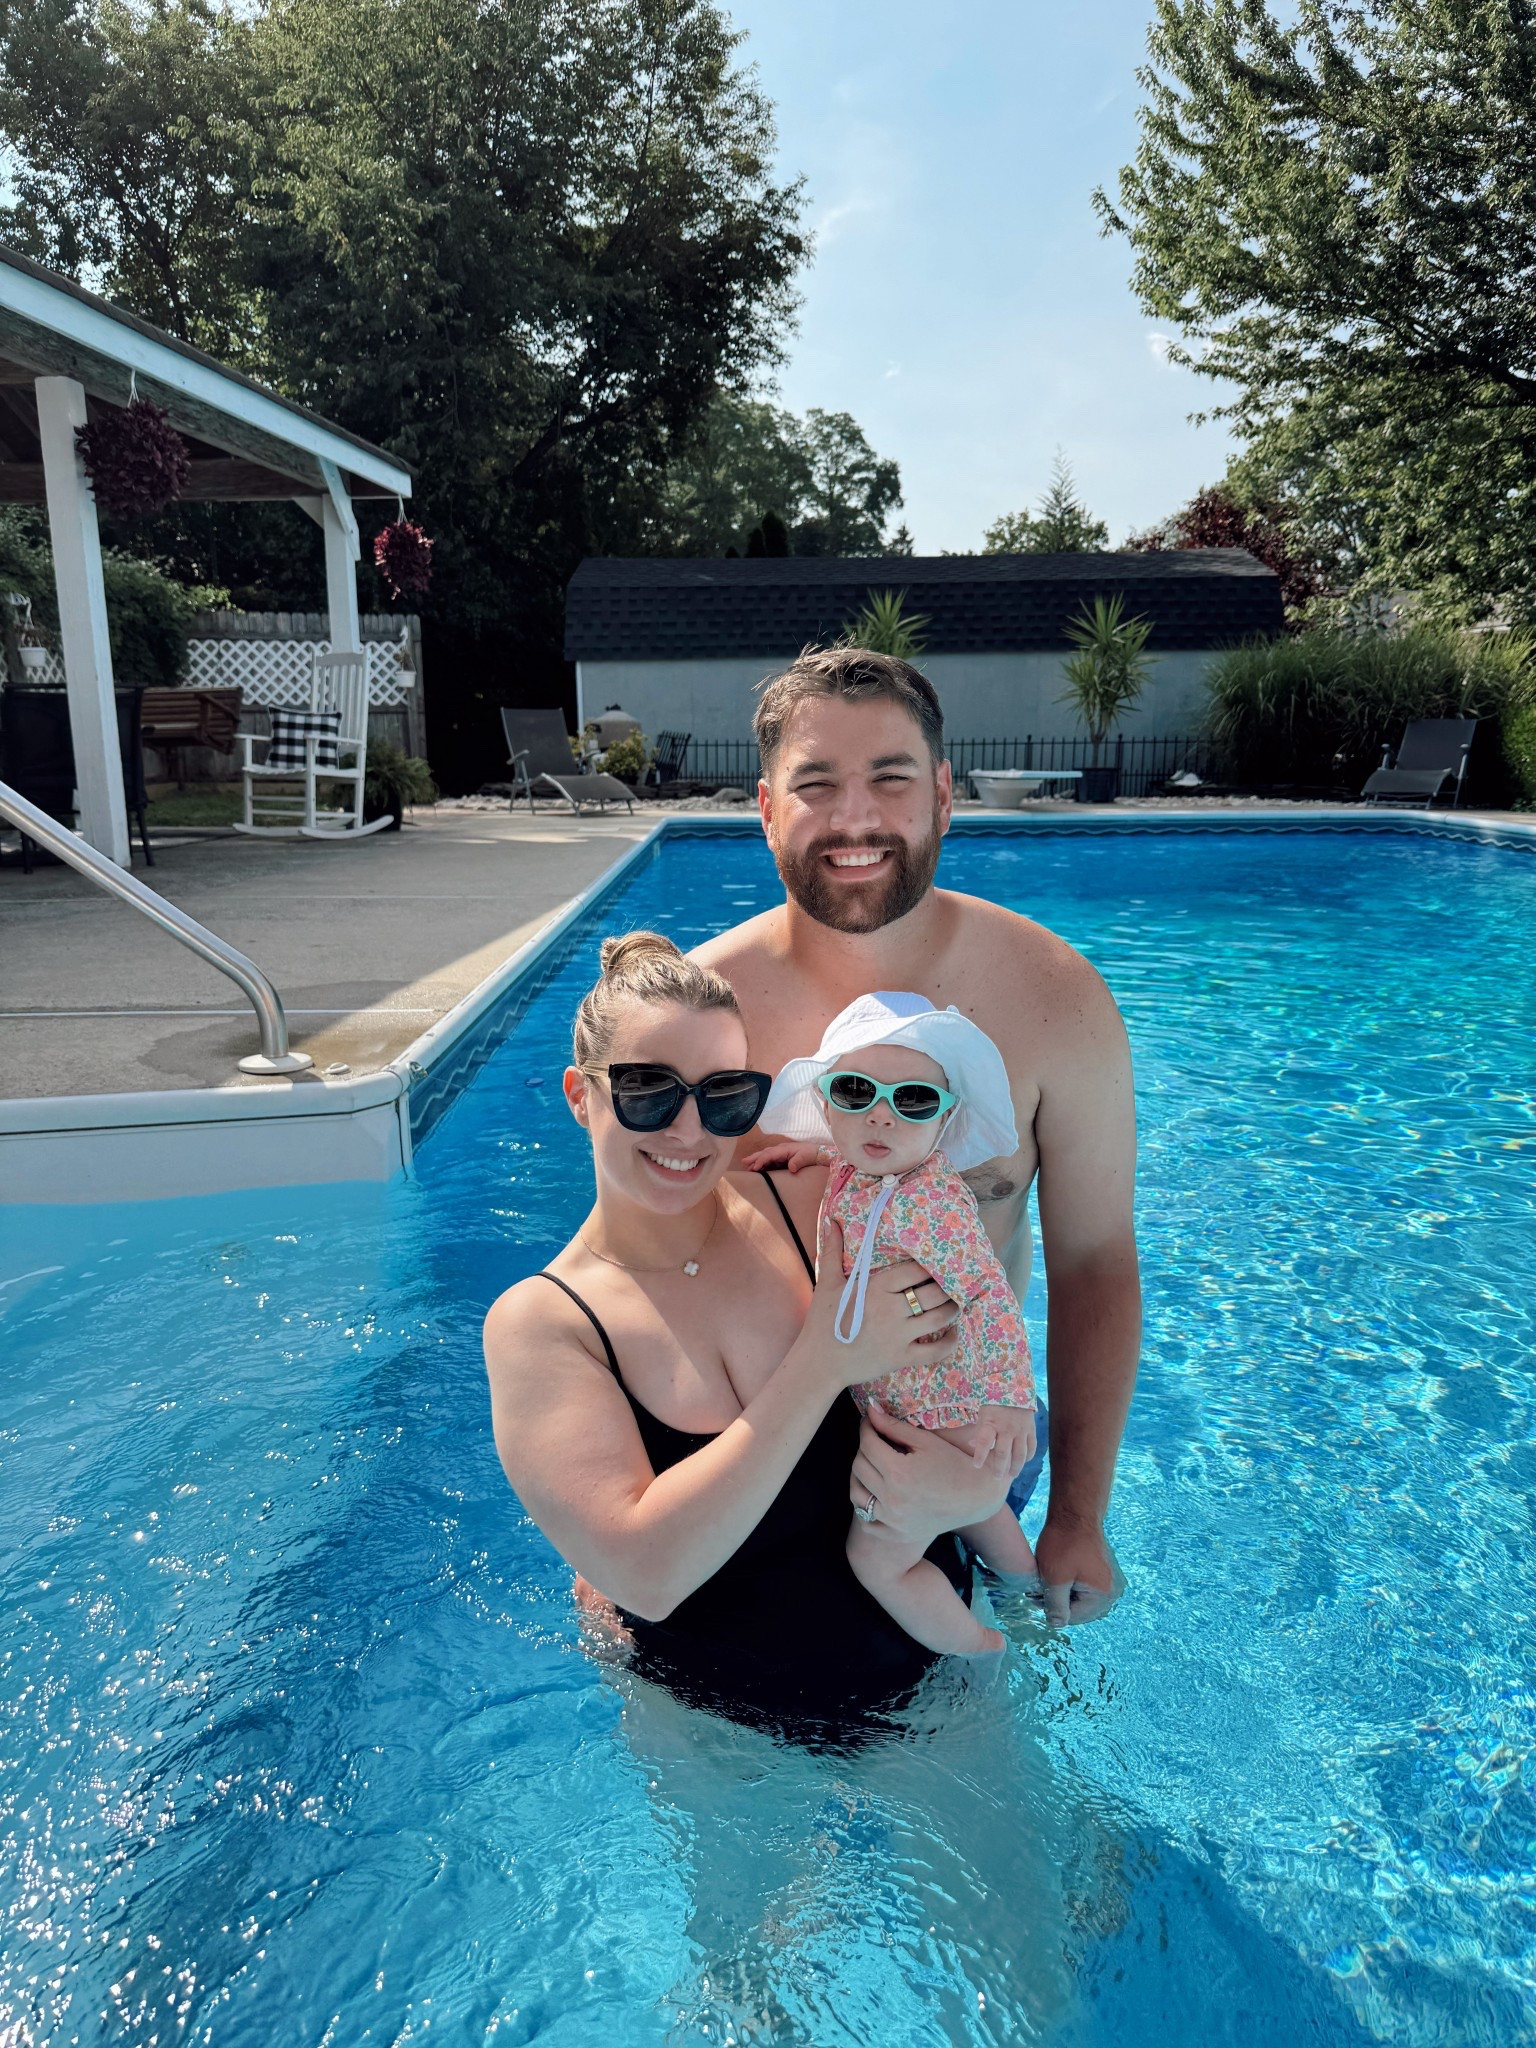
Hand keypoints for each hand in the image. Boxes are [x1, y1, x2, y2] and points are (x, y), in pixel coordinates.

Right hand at [741, 1137, 828, 1173]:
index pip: (769, 1154)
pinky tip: (758, 1168)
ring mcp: (780, 1154)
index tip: (754, 1167)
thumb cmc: (810, 1154)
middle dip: (754, 1157)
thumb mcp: (804, 1157)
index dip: (761, 1160)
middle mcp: (780, 1150)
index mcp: (783, 1149)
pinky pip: (770, 1161)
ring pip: (765, 1156)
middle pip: (764, 1153)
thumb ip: (797, 1162)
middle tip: (743, 1162)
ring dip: (756, 1160)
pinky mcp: (782, 1159)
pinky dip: (762, 1163)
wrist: (817, 1153)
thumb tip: (791, 1167)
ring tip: (747, 1166)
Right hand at [804, 1219, 958, 1392]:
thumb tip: (832, 1222)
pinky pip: (935, 1350)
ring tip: (956, 1302)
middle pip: (933, 1293)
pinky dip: (950, 1342)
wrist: (819, 1363)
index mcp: (876, 1288)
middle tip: (956, 1282)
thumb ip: (833, 1251)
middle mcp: (891, 1310)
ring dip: (953, 1309)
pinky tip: (953, 1332)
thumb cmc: (822, 1322)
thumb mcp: (827, 1283)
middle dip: (948, 1287)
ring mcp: (899, 1335)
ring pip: (939, 1318)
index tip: (941, 1262)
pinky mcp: (902, 1358)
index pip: (915, 1271)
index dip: (932, 1266)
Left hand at [849, 1400, 1012, 1544]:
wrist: (979, 1496)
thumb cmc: (954, 1463)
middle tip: (875, 1440)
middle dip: (864, 1448)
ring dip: (860, 1476)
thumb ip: (894, 1426)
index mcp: (899, 1473)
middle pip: (859, 1467)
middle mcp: (893, 1499)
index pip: (867, 1444)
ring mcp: (894, 1521)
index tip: (869, 1421)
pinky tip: (875, 1494)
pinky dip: (865, 1509)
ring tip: (872, 1465)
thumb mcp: (926, 1441)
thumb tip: (869, 1408)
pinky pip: (868, 1523)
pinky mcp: (898, 1534)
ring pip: (857, 1494)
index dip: (866, 1428)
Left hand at [971, 1403, 1034, 1475]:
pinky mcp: (1031, 1430)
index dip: (980, 1455)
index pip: (984, 1442)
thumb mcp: (983, 1413)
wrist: (1015, 1388)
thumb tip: (971, 1445)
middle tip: (996, 1478)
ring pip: (1020, 1454)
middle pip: (1003, 1453)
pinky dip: (1028, 1457)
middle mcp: (1007, 1428)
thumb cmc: (994, 1403)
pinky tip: (1024, 1462)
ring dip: (1015, 1467)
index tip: (976, 1466)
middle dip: (999, 1468)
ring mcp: (1021, 1430)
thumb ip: (979, 1430)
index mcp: (991, 1423)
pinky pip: (1032, 1447)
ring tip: (1011, 1475)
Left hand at [1031, 1514, 1125, 1626]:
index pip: (1073, 1617)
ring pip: (1079, 1597)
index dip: (1051, 1609)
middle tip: (1036, 1589)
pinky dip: (1068, 1582)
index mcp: (1103, 1595)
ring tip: (1044, 1579)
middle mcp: (1112, 1590)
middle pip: (1078, 1609)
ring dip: (1061, 1591)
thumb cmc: (1064, 1543)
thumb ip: (1055, 1606)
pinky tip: (1055, 1572)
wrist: (1074, 1512)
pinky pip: (1084, 1585)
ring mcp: (1109, 1580)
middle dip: (1056, 1600)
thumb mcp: (1055, 1578)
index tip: (1035, 1596)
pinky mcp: (1102, 1570)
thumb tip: (1057, 1624)